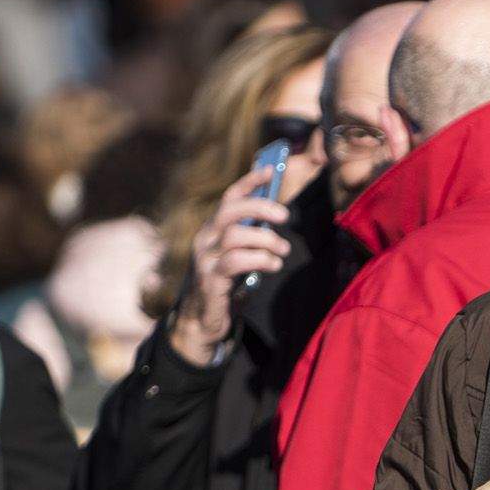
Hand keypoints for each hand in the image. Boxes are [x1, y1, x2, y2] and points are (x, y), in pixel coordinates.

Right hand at [167, 167, 291, 362]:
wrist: (204, 319)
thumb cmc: (226, 284)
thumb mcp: (238, 255)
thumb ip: (251, 237)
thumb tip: (277, 215)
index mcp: (212, 230)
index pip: (228, 198)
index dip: (248, 183)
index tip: (270, 170)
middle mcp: (205, 239)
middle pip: (230, 211)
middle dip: (259, 207)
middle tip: (284, 216)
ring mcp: (205, 259)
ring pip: (234, 235)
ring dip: (265, 239)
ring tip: (283, 250)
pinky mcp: (210, 280)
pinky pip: (235, 262)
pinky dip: (258, 259)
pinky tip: (273, 264)